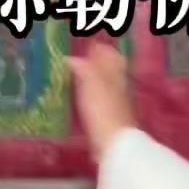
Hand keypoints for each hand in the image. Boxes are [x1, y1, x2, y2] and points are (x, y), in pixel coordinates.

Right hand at [69, 42, 135, 161]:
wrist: (113, 143)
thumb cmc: (102, 109)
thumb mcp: (90, 82)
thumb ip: (82, 68)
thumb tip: (71, 59)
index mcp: (114, 74)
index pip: (110, 55)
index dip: (100, 49)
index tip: (86, 46)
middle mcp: (117, 86)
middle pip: (109, 70)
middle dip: (95, 65)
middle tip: (77, 62)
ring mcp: (115, 104)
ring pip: (104, 87)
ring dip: (91, 81)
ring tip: (72, 80)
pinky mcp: (108, 120)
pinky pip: (98, 102)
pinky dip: (88, 98)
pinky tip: (77, 101)